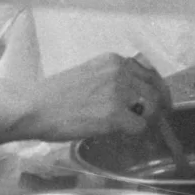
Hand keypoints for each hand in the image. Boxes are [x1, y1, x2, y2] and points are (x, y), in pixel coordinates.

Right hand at [35, 52, 170, 140]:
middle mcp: (120, 72)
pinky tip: (123, 133)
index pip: (149, 72)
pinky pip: (139, 125)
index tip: (159, 99)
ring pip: (151, 107)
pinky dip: (135, 131)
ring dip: (147, 118)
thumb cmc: (55, 94)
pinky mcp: (114, 115)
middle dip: (159, 104)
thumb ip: (113, 78)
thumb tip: (135, 94)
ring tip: (140, 126)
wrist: (34, 107)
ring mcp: (118, 93)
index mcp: (114, 60)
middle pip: (155, 89)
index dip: (156, 88)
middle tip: (159, 117)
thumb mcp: (90, 74)